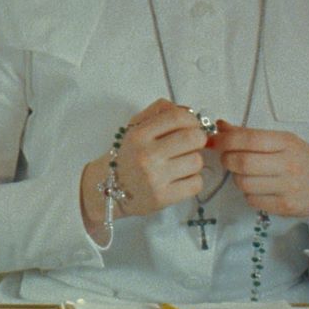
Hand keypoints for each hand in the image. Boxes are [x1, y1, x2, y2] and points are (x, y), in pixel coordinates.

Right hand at [109, 99, 212, 215]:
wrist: (109, 187)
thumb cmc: (128, 154)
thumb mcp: (135, 127)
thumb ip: (159, 112)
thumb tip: (188, 111)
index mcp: (139, 134)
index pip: (177, 117)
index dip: (192, 120)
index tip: (191, 126)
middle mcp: (147, 155)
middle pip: (193, 138)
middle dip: (198, 140)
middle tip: (190, 145)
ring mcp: (155, 178)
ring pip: (197, 162)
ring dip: (194, 162)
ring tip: (181, 164)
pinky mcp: (163, 197)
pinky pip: (196, 184)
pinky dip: (192, 180)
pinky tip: (180, 179)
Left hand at [218, 125, 308, 226]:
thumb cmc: (301, 159)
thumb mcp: (281, 141)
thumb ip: (250, 134)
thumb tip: (220, 126)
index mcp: (286, 142)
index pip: (249, 139)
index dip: (226, 140)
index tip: (215, 141)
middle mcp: (288, 164)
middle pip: (243, 162)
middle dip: (227, 159)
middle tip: (227, 158)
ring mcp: (288, 187)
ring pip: (244, 183)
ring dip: (237, 178)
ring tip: (244, 174)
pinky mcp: (286, 206)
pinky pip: (253, 200)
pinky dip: (248, 194)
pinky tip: (257, 188)